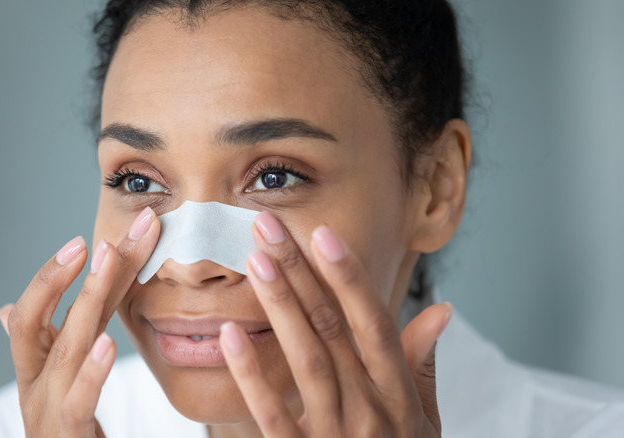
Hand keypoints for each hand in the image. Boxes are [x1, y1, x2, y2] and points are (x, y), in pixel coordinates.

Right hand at [0, 207, 159, 436]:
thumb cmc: (64, 431)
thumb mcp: (58, 382)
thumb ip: (49, 343)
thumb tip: (6, 310)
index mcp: (37, 364)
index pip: (51, 308)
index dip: (69, 272)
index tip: (106, 236)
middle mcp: (36, 380)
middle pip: (46, 317)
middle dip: (69, 271)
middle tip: (105, 233)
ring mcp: (47, 408)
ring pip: (64, 348)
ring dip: (86, 297)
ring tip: (107, 257)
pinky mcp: (67, 436)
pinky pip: (79, 401)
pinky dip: (92, 371)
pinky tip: (108, 343)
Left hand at [219, 211, 451, 436]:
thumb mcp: (425, 420)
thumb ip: (423, 364)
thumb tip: (442, 309)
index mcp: (399, 394)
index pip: (373, 324)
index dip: (349, 278)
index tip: (323, 234)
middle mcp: (371, 409)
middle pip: (332, 330)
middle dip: (299, 274)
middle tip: (267, 227)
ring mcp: (336, 435)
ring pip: (306, 361)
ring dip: (280, 308)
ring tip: (255, 262)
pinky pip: (271, 414)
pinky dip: (251, 374)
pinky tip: (229, 334)